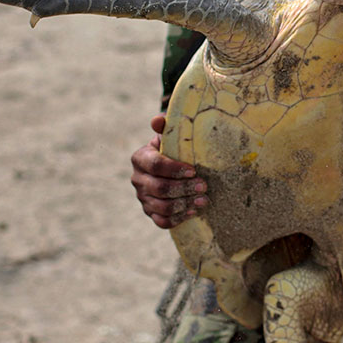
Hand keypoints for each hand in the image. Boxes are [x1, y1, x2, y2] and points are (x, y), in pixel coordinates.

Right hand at [130, 114, 207, 228]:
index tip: (194, 170)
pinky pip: (161, 221)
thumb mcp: (170, 136)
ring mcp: (143, 198)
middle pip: (159, 188)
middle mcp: (137, 179)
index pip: (155, 165)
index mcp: (140, 158)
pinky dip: (178, 218)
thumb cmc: (173, 148)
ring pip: (161, 206)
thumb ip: (166, 127)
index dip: (175, 169)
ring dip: (184, 204)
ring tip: (203, 199)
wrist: (169, 166)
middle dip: (184, 188)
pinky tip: (193, 212)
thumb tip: (157, 121)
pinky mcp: (150, 212)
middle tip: (204, 186)